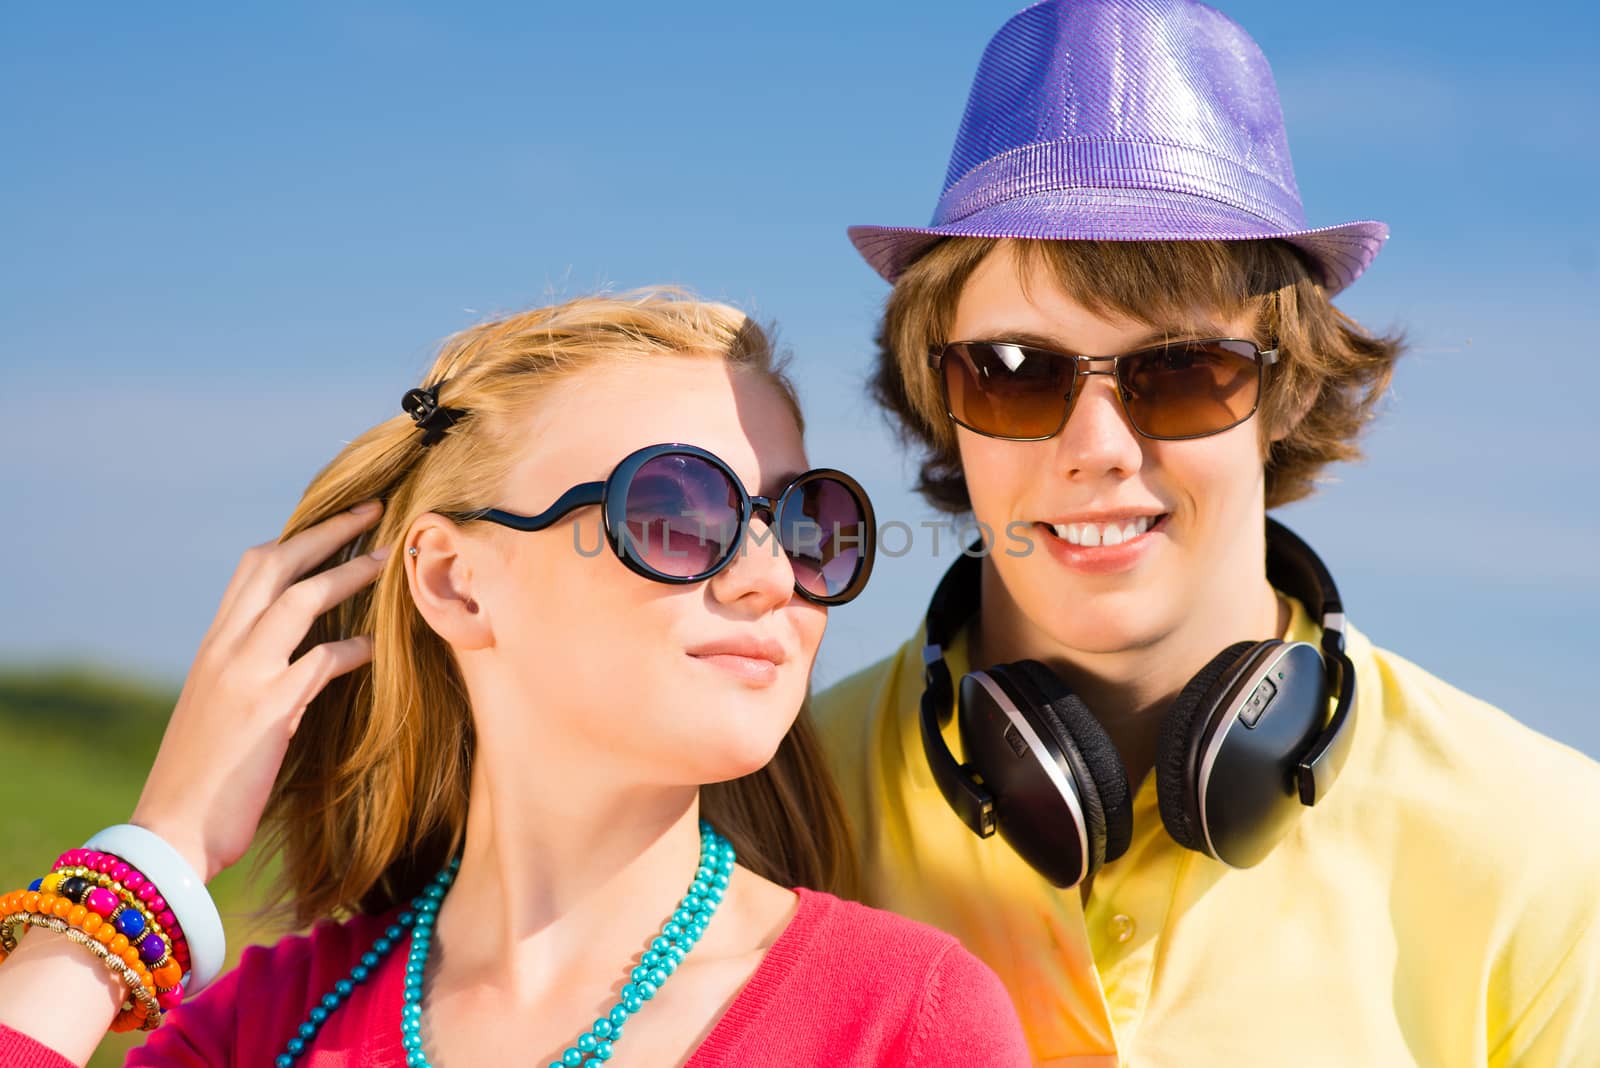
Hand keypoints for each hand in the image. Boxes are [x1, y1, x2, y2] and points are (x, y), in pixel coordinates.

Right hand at [128, 501, 390, 881]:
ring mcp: (244, 676)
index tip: (336, 521)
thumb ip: (255, 674)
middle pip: (274, 565)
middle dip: (326, 531)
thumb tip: (303, 657)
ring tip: (390, 559)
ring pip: (300, 600)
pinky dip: (354, 649)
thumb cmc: (201, 779)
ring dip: (349, 574)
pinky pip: (321, 662)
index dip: (297, 539)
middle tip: (372, 510)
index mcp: (213, 647)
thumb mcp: (224, 710)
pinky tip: (378, 649)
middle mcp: (223, 649)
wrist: (167, 834)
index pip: (252, 570)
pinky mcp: (268, 711)